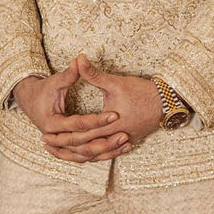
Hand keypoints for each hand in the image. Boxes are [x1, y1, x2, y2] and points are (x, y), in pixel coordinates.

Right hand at [13, 58, 131, 162]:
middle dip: (104, 139)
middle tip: (124, 133)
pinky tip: (119, 149)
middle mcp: (54, 138)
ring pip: (85, 154)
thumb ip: (69, 74)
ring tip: (125, 142)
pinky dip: (101, 154)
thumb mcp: (55, 82)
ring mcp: (60, 146)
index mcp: (51, 123)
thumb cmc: (43, 90)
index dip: (96, 120)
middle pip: (82, 144)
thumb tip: (80, 59)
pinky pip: (86, 156)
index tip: (114, 114)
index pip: (78, 124)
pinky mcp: (67, 148)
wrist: (30, 101)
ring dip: (105, 150)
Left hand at [40, 53, 161, 151]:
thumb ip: (93, 73)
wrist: (167, 102)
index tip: (46, 135)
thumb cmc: (142, 91)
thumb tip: (78, 59)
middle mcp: (116, 136)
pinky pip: (108, 154)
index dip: (62, 135)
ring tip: (61, 153)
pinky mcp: (128, 142)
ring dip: (78, 154)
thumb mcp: (115, 82)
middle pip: (86, 147)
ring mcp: (123, 141)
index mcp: (110, 123)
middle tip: (47, 145)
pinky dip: (94, 155)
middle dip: (65, 147)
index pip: (81, 132)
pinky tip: (85, 154)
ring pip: (97, 154)